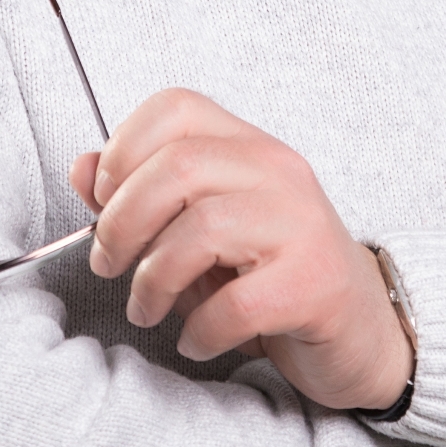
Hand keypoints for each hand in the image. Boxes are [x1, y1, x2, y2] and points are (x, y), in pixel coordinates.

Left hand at [69, 89, 411, 412]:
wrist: (363, 329)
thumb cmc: (272, 275)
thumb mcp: (201, 228)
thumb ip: (141, 195)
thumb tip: (82, 166)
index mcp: (249, 146)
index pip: (176, 107)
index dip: (123, 148)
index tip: (103, 199)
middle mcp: (278, 172)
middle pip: (178, 166)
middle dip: (122, 223)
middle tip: (110, 265)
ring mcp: (301, 225)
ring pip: (201, 230)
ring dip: (153, 281)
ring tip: (147, 309)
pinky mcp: (314, 285)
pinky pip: (236, 303)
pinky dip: (200, 330)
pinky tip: (198, 340)